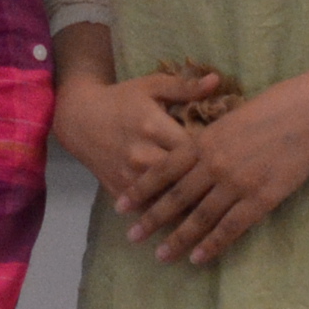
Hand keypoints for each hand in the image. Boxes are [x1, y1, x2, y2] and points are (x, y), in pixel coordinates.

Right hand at [53, 58, 219, 204]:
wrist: (79, 119)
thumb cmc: (120, 100)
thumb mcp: (150, 87)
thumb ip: (185, 87)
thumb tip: (218, 81)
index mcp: (152, 127)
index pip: (194, 150)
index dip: (215, 158)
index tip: (230, 161)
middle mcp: (142, 155)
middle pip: (184, 180)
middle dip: (208, 188)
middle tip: (230, 193)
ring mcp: (130, 177)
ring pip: (168, 202)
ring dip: (193, 210)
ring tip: (219, 218)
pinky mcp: (121, 191)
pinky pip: (150, 211)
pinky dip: (168, 220)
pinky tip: (189, 227)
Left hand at [132, 70, 308, 264]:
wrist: (303, 115)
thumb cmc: (265, 112)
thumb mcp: (224, 120)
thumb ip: (204, 141)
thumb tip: (184, 155)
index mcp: (201, 142)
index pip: (162, 171)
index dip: (141, 189)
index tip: (120, 206)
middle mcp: (212, 164)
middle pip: (175, 197)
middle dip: (151, 219)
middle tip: (131, 237)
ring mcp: (236, 183)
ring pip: (200, 217)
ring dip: (179, 239)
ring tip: (161, 255)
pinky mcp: (260, 198)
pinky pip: (231, 227)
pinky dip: (213, 244)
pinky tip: (199, 257)